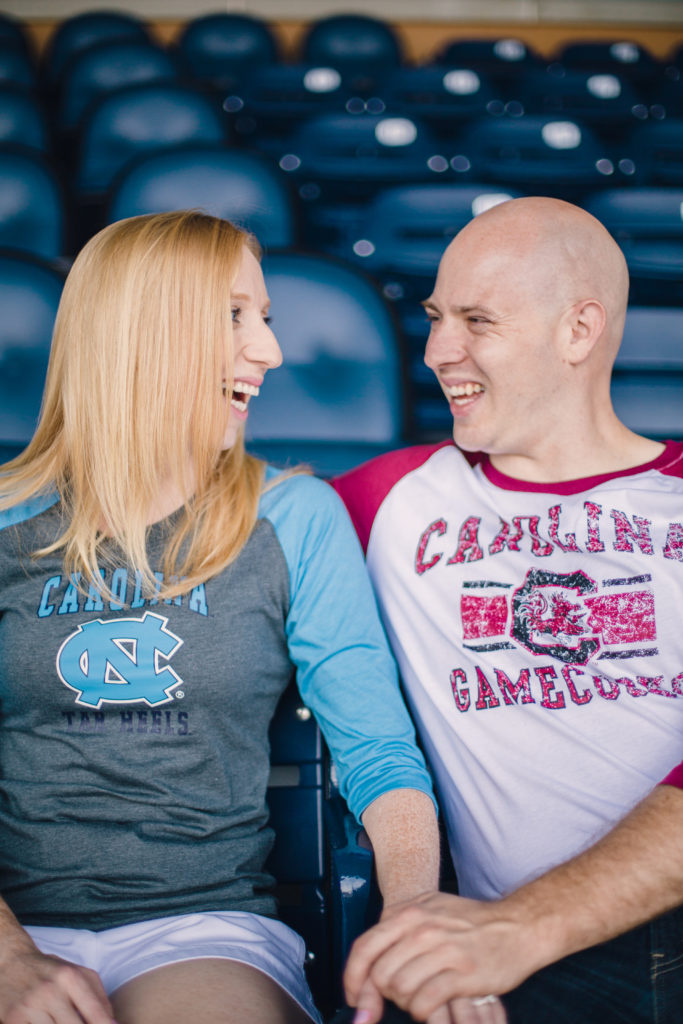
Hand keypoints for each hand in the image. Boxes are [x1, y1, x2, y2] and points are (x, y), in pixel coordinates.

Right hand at [0, 945, 113, 1023]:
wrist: (13, 961)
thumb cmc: (52, 971)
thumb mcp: (79, 974)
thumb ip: (99, 997)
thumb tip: (113, 1023)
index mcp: (71, 978)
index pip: (95, 1012)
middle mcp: (51, 991)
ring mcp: (31, 1006)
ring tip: (64, 1022)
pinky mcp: (14, 1018)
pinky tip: (48, 1022)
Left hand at [344, 892, 539, 1020]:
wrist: (517, 926)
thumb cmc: (472, 923)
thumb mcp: (430, 911)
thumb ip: (398, 930)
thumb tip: (369, 963)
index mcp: (409, 912)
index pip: (364, 947)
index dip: (353, 979)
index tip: (354, 997)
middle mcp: (422, 928)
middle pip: (381, 974)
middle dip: (384, 995)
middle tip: (399, 998)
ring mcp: (443, 950)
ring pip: (401, 990)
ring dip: (406, 1003)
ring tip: (421, 998)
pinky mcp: (462, 974)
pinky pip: (425, 1003)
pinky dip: (424, 1011)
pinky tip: (433, 1006)